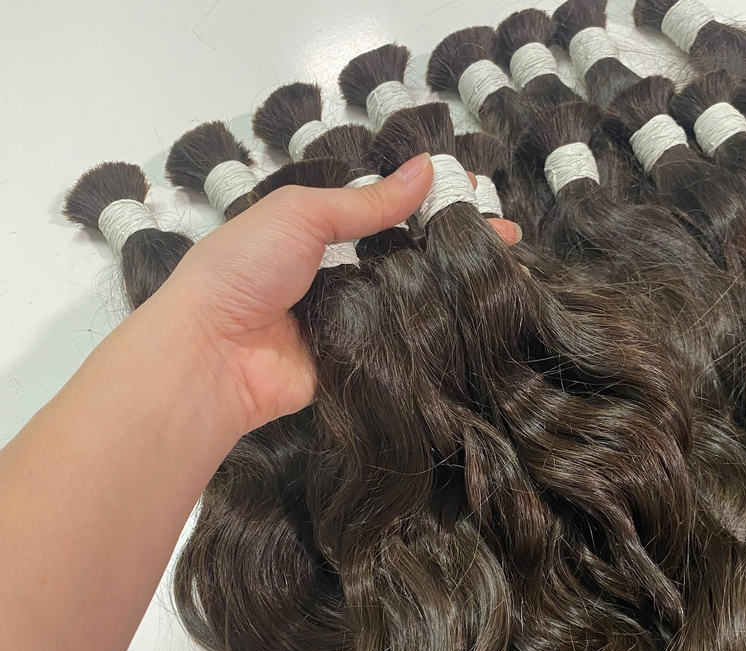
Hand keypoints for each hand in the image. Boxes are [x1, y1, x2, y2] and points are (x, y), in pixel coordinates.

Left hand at [146, 153, 521, 436]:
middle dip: (455, 245)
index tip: (479, 193)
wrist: (213, 356)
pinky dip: (434, 332)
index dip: (431, 200)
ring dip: (454, 287)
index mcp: (318, 232)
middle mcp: (340, 275)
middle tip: (510, 240)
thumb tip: (425, 169)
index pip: (387, 210)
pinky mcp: (361, 364)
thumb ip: (366, 203)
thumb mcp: (302, 215)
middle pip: (408, 256)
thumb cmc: (246, 269)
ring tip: (506, 273)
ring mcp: (352, 322)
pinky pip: (403, 345)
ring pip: (412, 300)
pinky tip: (475, 318)